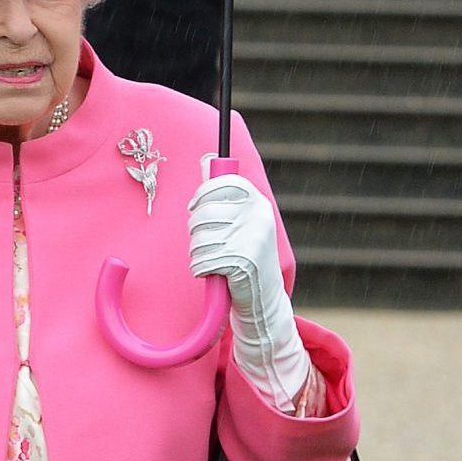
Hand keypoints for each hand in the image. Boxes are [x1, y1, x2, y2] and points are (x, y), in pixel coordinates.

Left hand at [188, 170, 309, 411]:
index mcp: (256, 202)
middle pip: (203, 213)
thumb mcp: (241, 221)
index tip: (198, 210)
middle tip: (212, 246)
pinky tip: (217, 275)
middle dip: (198, 233)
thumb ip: (224, 193)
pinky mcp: (241, 261)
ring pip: (199, 238)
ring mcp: (250, 238)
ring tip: (216, 262)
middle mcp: (257, 216)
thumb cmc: (245, 257)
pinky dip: (201, 270)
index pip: (218, 185)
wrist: (263, 301)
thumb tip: (206, 159)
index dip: (201, 198)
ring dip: (199, 254)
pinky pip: (202, 259)